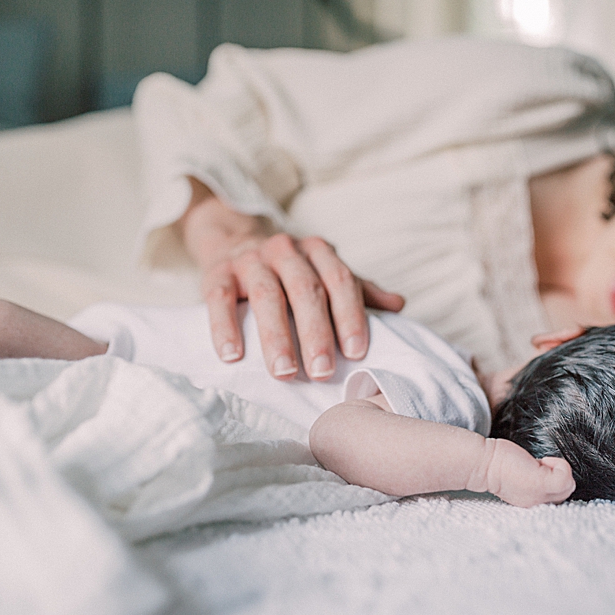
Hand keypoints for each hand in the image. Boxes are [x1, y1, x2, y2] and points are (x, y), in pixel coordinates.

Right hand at [180, 179, 403, 380]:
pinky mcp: (217, 272)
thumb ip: (359, 291)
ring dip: (276, 337)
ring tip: (284, 373)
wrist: (235, 241)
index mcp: (318, 251)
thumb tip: (398, 305)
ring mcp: (250, 260)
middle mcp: (286, 251)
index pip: (340, 280)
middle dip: (316, 333)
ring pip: (266, 295)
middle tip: (322, 372)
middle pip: (306, 290)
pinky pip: (220, 299)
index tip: (356, 353)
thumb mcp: (325, 274)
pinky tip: (232, 356)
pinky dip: (225, 327)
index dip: (349, 316)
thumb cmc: (291, 272)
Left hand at [485, 439, 574, 506]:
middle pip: (565, 494)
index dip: (552, 481)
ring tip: (541, 464)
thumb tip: (548, 470)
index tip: (540, 472)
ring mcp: (539, 495)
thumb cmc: (498, 465)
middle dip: (557, 476)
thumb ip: (534, 480)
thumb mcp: (520, 479)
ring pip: (568, 487)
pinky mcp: (540, 484)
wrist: (483, 464)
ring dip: (559, 470)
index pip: (556, 499)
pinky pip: (566, 479)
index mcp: (531, 501)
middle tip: (541, 467)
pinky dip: (560, 466)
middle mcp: (536, 502)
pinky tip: (543, 462)